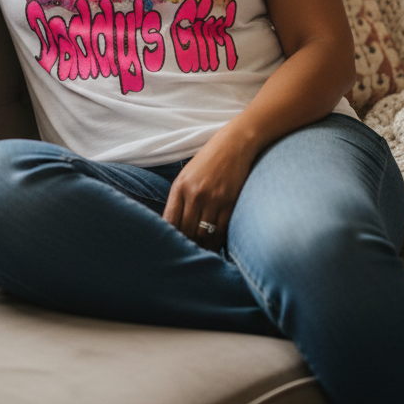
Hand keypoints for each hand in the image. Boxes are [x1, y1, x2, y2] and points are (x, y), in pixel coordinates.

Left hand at [162, 131, 255, 249]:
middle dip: (184, 248)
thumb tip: (173, 226)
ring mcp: (213, 199)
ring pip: (203, 235)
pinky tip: (215, 249)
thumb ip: (180, 198)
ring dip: (202, 249)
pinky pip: (221, 231)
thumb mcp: (187, 174)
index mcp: (179, 187)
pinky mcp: (230, 202)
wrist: (236, 143)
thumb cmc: (209, 160)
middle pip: (185, 231)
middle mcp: (194, 194)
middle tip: (183, 260)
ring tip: (200, 259)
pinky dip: (217, 243)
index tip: (168, 250)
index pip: (168, 221)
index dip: (168, 239)